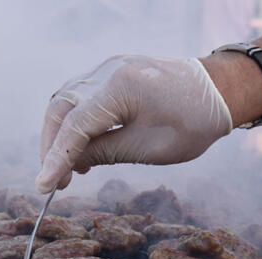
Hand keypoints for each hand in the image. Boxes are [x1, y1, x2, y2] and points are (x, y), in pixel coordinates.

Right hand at [36, 55, 231, 192]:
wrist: (218, 90)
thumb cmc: (193, 122)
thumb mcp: (151, 148)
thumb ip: (106, 153)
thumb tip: (68, 165)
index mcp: (121, 87)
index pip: (75, 125)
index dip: (55, 158)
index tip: (43, 187)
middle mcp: (108, 70)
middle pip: (61, 108)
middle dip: (51, 147)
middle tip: (55, 182)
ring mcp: (108, 67)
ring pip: (65, 100)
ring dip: (59, 135)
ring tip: (68, 171)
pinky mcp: (112, 72)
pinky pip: (80, 97)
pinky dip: (73, 122)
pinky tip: (82, 150)